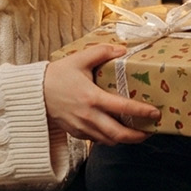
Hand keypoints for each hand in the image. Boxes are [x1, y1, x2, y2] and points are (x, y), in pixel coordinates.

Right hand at [43, 44, 159, 144]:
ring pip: (108, 141)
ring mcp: (82, 127)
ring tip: (136, 134)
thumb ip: (102, 52)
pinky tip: (115, 131)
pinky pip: (97, 140)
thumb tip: (122, 50)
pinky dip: (109, 139)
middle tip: (149, 132)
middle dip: (137, 136)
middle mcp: (88, 116)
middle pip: (118, 134)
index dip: (141, 111)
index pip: (122, 107)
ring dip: (124, 140)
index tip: (155, 113)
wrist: (36, 92)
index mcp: (92, 97)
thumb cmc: (58, 75)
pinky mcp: (76, 133)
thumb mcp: (79, 58)